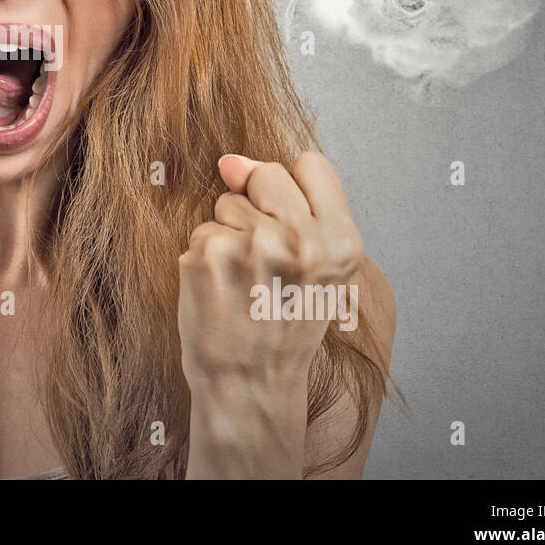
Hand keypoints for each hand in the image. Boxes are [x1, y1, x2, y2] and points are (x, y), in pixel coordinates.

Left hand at [179, 151, 364, 392]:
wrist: (250, 382)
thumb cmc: (283, 323)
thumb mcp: (317, 266)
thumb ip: (291, 204)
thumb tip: (230, 161)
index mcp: (342, 241)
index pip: (311, 164)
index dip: (294, 191)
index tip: (290, 226)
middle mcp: (302, 239)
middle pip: (265, 173)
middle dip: (257, 204)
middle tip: (263, 259)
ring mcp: (253, 244)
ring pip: (228, 202)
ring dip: (229, 233)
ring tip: (244, 280)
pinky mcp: (210, 252)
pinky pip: (202, 229)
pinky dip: (205, 255)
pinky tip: (220, 288)